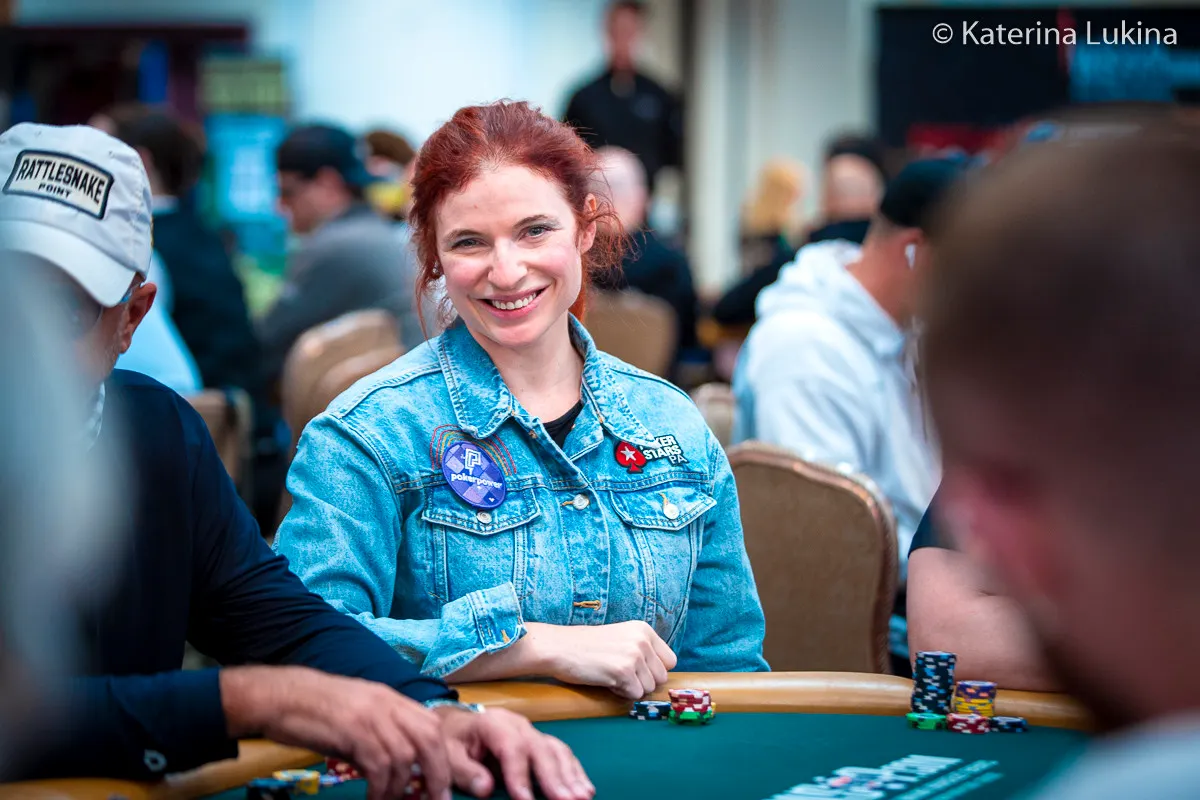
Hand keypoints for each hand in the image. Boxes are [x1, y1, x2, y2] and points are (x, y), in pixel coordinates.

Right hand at [220, 666, 451, 799]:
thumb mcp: (358, 716)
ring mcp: (370, 715)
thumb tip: (397, 769)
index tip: (442, 783)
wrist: (280, 696)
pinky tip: (373, 798)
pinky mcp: (352, 730)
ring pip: (405, 756)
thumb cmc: (316, 710)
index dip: (443, 755)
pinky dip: (380, 788)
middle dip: (437, 773)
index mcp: (391, 699)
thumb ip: (380, 735)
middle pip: (430, 738)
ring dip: (401, 787)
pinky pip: (379, 765)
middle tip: (435, 798)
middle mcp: (387, 703)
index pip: (432, 724)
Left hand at [436, 706, 593, 799]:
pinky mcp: (540, 741)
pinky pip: (562, 754)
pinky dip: (575, 771)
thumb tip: (485, 789)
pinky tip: (585, 787)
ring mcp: (532, 732)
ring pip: (556, 750)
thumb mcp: (449, 755)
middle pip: (540, 749)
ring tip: (582, 797)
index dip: (520, 775)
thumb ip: (466, 772)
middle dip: (554, 777)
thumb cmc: (454, 741)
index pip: (510, 748)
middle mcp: (518, 724)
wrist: (459, 725)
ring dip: (571, 775)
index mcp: (492, 723)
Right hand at [526, 621, 676, 698]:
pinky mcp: (623, 671)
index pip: (670, 661)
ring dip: (631, 688)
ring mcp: (634, 655)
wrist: (559, 647)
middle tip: (619, 674)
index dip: (654, 671)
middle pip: (661, 677)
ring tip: (610, 675)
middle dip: (643, 682)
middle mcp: (642, 640)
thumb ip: (642, 651)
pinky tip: (606, 680)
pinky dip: (620, 693)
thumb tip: (662, 677)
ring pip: (648, 688)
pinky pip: (634, 694)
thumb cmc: (587, 646)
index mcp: (644, 630)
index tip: (638, 672)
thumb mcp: (621, 638)